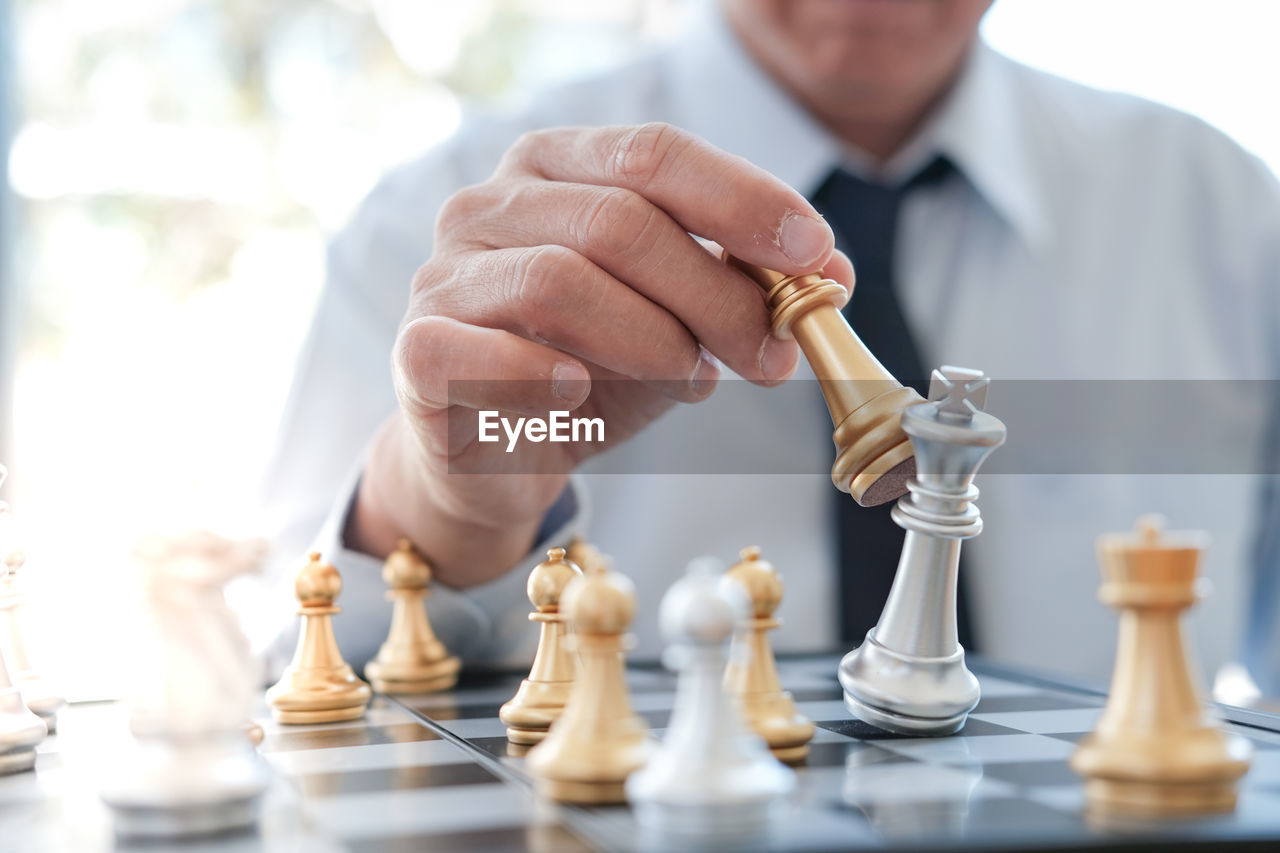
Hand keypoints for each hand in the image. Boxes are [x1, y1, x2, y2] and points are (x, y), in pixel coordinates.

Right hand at [349, 123, 851, 586]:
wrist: (494, 454)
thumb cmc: (587, 370)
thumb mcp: (678, 323)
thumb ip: (742, 288)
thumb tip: (834, 273)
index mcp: (555, 168)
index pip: (654, 153)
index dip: (743, 199)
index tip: (814, 254)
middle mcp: (490, 204)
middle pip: (621, 219)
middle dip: (716, 292)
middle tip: (771, 354)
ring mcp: (445, 272)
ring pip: (562, 279)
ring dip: (652, 337)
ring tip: (692, 378)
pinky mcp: (418, 346)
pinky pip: (487, 350)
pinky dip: (550, 375)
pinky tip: (584, 395)